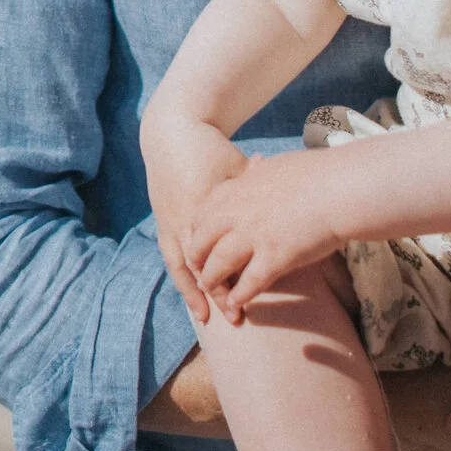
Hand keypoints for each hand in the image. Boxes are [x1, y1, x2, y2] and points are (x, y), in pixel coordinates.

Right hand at [143, 123, 245, 324]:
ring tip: (203, 317)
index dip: (236, 279)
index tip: (251, 297)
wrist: (172, 134)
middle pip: (201, 266)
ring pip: (182, 266)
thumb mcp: (239, 169)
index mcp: (205, 207)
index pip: (221, 254)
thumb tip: (287, 211)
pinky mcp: (162, 220)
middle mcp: (184, 219)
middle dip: (216, 293)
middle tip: (234, 317)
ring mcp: (170, 221)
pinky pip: (171, 255)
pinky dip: (181, 276)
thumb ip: (258, 192)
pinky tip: (189, 292)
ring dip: (192, 292)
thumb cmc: (211, 150)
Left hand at [180, 152, 343, 320]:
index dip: (198, 232)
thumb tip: (256, 163)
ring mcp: (254, 236)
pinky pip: (249, 283)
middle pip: (202, 240)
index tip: (199, 242)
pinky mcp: (274, 257)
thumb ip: (259, 170)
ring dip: (213, 282)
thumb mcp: (276, 164)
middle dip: (197, 258)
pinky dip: (240, 297)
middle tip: (198, 272)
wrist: (341, 187)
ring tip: (212, 294)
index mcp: (238, 189)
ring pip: (219, 264)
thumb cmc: (318, 174)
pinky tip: (238, 306)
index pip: (203, 213)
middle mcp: (239, 213)